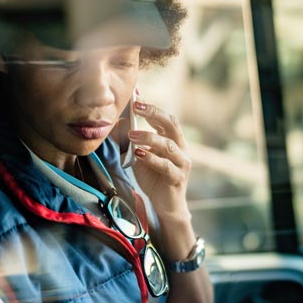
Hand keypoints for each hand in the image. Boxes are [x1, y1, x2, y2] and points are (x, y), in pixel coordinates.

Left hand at [127, 97, 192, 224]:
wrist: (166, 205)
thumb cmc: (154, 178)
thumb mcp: (141, 156)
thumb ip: (135, 141)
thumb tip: (120, 122)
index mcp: (175, 141)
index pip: (165, 119)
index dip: (151, 107)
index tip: (136, 97)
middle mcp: (182, 149)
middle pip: (172, 124)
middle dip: (154, 113)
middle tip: (137, 107)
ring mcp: (182, 163)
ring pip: (168, 145)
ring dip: (148, 137)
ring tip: (131, 135)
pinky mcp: (177, 178)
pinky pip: (165, 165)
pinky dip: (151, 158)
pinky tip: (138, 154)